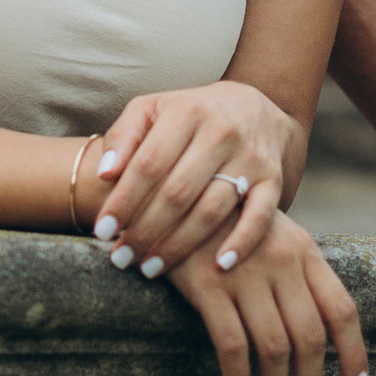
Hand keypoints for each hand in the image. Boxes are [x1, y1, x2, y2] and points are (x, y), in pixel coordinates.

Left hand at [85, 81, 299, 278]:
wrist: (254, 107)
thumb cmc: (190, 115)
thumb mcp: (153, 109)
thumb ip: (124, 136)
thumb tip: (104, 174)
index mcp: (186, 111)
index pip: (149, 163)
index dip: (124, 201)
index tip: (102, 231)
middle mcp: (220, 132)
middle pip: (177, 192)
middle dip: (145, 231)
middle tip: (121, 259)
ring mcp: (249, 157)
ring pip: (211, 210)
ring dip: (179, 246)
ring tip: (150, 268)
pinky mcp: (272, 179)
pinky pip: (259, 216)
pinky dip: (242, 243)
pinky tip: (219, 266)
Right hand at [169, 218, 367, 375]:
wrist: (180, 192)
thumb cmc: (231, 223)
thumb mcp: (276, 236)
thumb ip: (300, 276)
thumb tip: (323, 336)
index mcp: (304, 250)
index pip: (342, 310)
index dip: (355, 355)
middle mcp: (281, 261)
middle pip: (310, 338)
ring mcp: (245, 273)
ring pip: (275, 348)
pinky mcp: (208, 285)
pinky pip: (232, 345)